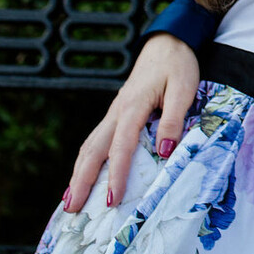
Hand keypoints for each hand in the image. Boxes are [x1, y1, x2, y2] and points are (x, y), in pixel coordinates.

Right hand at [65, 33, 198, 210]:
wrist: (168, 43)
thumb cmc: (178, 65)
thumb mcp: (184, 89)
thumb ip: (174, 119)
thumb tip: (164, 152)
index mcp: (132, 107)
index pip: (120, 148)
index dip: (115, 175)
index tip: (111, 200)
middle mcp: (117, 112)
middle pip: (92, 150)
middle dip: (80, 181)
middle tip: (71, 210)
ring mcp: (114, 113)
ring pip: (89, 146)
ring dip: (78, 173)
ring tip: (69, 200)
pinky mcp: (117, 113)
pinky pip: (96, 140)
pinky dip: (86, 160)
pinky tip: (83, 174)